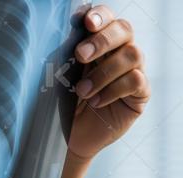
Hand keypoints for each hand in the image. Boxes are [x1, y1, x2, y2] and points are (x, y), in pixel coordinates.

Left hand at [67, 5, 150, 160]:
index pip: (107, 18)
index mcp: (98, 44)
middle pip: (124, 29)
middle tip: (81, 55)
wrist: (71, 137)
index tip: (86, 22)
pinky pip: (136, 80)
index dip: (100, 15)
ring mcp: (132, 71)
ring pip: (132, 54)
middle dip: (102, 40)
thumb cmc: (65, 103)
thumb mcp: (61, 76)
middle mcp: (118, 53)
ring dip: (103, 72)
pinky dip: (113, 90)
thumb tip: (71, 26)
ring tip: (83, 91)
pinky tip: (97, 102)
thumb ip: (67, 52)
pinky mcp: (140, 93)